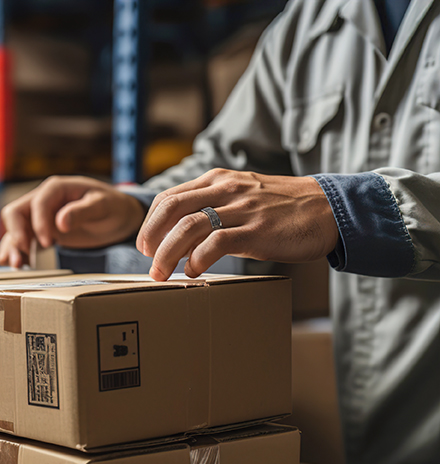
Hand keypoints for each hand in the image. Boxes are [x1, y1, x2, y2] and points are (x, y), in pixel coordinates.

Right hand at [0, 176, 145, 267]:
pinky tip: (20, 266)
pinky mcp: (42, 231)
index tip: (47, 243)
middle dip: (16, 234)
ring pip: (16, 229)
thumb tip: (60, 222)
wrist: (119, 216)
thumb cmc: (113, 206)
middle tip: (23, 255)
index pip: (37, 203)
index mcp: (57, 188)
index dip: (38, 223)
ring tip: (16, 265)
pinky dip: (19, 252)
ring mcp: (40, 216)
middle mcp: (44, 200)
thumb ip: (82, 211)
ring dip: (13, 246)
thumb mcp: (103, 206)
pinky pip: (23, 240)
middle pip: (15, 213)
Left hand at [137, 169, 339, 279]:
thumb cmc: (282, 208)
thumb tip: (180, 234)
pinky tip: (193, 271)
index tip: (145, 244)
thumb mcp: (242, 196)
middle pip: (172, 208)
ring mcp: (241, 209)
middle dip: (151, 236)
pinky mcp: (256, 230)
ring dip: (167, 253)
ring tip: (161, 273)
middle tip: (146, 259)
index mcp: (218, 180)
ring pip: (189, 226)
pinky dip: (198, 259)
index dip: (150, 222)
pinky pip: (216, 243)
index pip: (169, 197)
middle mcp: (226, 190)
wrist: (329, 209)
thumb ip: (213, 207)